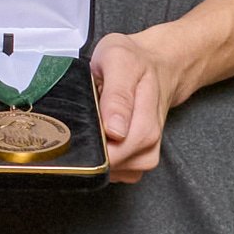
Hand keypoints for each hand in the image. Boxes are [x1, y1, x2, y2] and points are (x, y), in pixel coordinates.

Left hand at [88, 25, 195, 181]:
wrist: (158, 64)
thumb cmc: (136, 61)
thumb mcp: (120, 62)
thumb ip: (117, 95)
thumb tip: (115, 131)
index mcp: (145, 125)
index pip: (112, 156)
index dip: (88, 146)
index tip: (75, 127)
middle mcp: (149, 145)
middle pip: (108, 166)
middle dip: (88, 146)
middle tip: (85, 116)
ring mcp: (145, 154)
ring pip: (111, 172)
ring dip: (95, 150)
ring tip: (95, 121)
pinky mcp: (138, 159)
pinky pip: (115, 171)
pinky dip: (102, 155)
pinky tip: (100, 134)